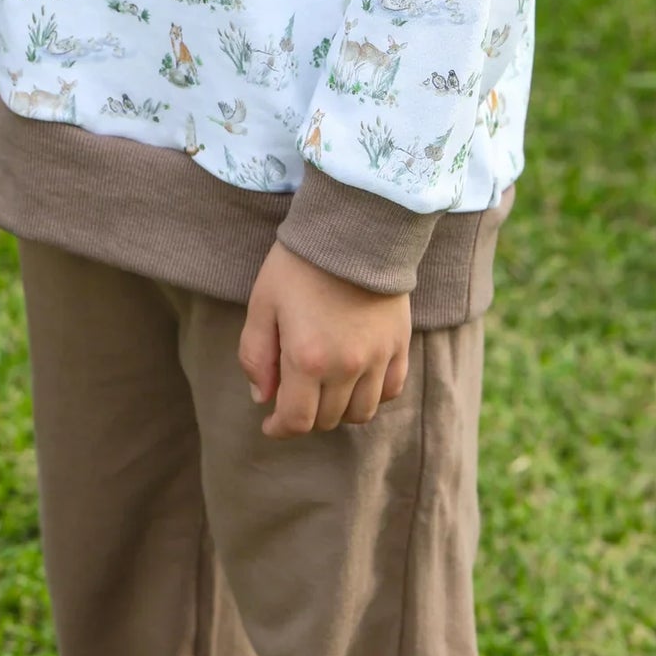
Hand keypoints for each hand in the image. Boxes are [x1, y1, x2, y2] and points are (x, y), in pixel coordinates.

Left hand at [238, 241, 410, 436]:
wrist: (352, 227)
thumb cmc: (299, 263)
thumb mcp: (262, 303)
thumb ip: (255, 355)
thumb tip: (262, 397)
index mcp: (308, 359)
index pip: (297, 420)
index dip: (280, 429)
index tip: (270, 424)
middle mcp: (346, 367)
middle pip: (328, 419)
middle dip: (306, 416)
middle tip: (293, 397)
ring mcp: (378, 358)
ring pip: (361, 412)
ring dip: (338, 410)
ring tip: (324, 392)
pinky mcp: (399, 345)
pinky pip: (390, 390)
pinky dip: (372, 395)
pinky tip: (356, 382)